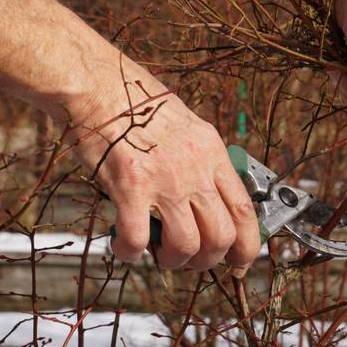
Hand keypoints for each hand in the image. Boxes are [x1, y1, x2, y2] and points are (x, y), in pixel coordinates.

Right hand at [68, 64, 260, 272]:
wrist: (98, 85)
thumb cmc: (135, 104)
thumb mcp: (187, 127)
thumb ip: (201, 162)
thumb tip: (208, 197)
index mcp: (212, 153)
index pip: (245, 210)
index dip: (247, 245)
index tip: (239, 262)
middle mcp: (194, 168)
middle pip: (221, 236)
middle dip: (207, 260)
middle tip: (189, 258)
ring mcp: (164, 180)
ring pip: (186, 245)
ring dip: (173, 260)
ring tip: (158, 252)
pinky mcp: (130, 188)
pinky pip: (137, 239)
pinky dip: (131, 252)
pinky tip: (124, 245)